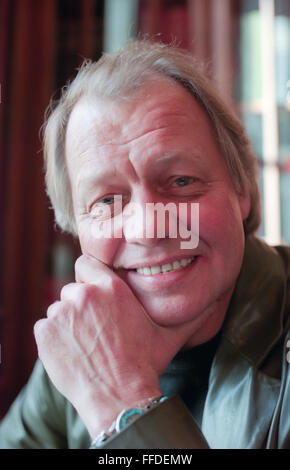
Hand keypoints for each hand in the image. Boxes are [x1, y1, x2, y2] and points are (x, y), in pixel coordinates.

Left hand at [34, 255, 189, 437]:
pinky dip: (54, 338)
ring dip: (69, 322)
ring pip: (59, 308)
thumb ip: (194, 311)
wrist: (119, 398)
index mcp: (110, 287)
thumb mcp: (172, 333)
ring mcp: (61, 313)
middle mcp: (83, 294)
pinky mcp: (45, 333)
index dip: (91, 277)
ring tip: (87, 343)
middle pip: (74, 288)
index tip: (97, 294)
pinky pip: (45, 327)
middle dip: (82, 304)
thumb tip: (218, 298)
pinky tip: (74, 353)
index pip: (86, 262)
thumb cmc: (145, 363)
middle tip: (97, 328)